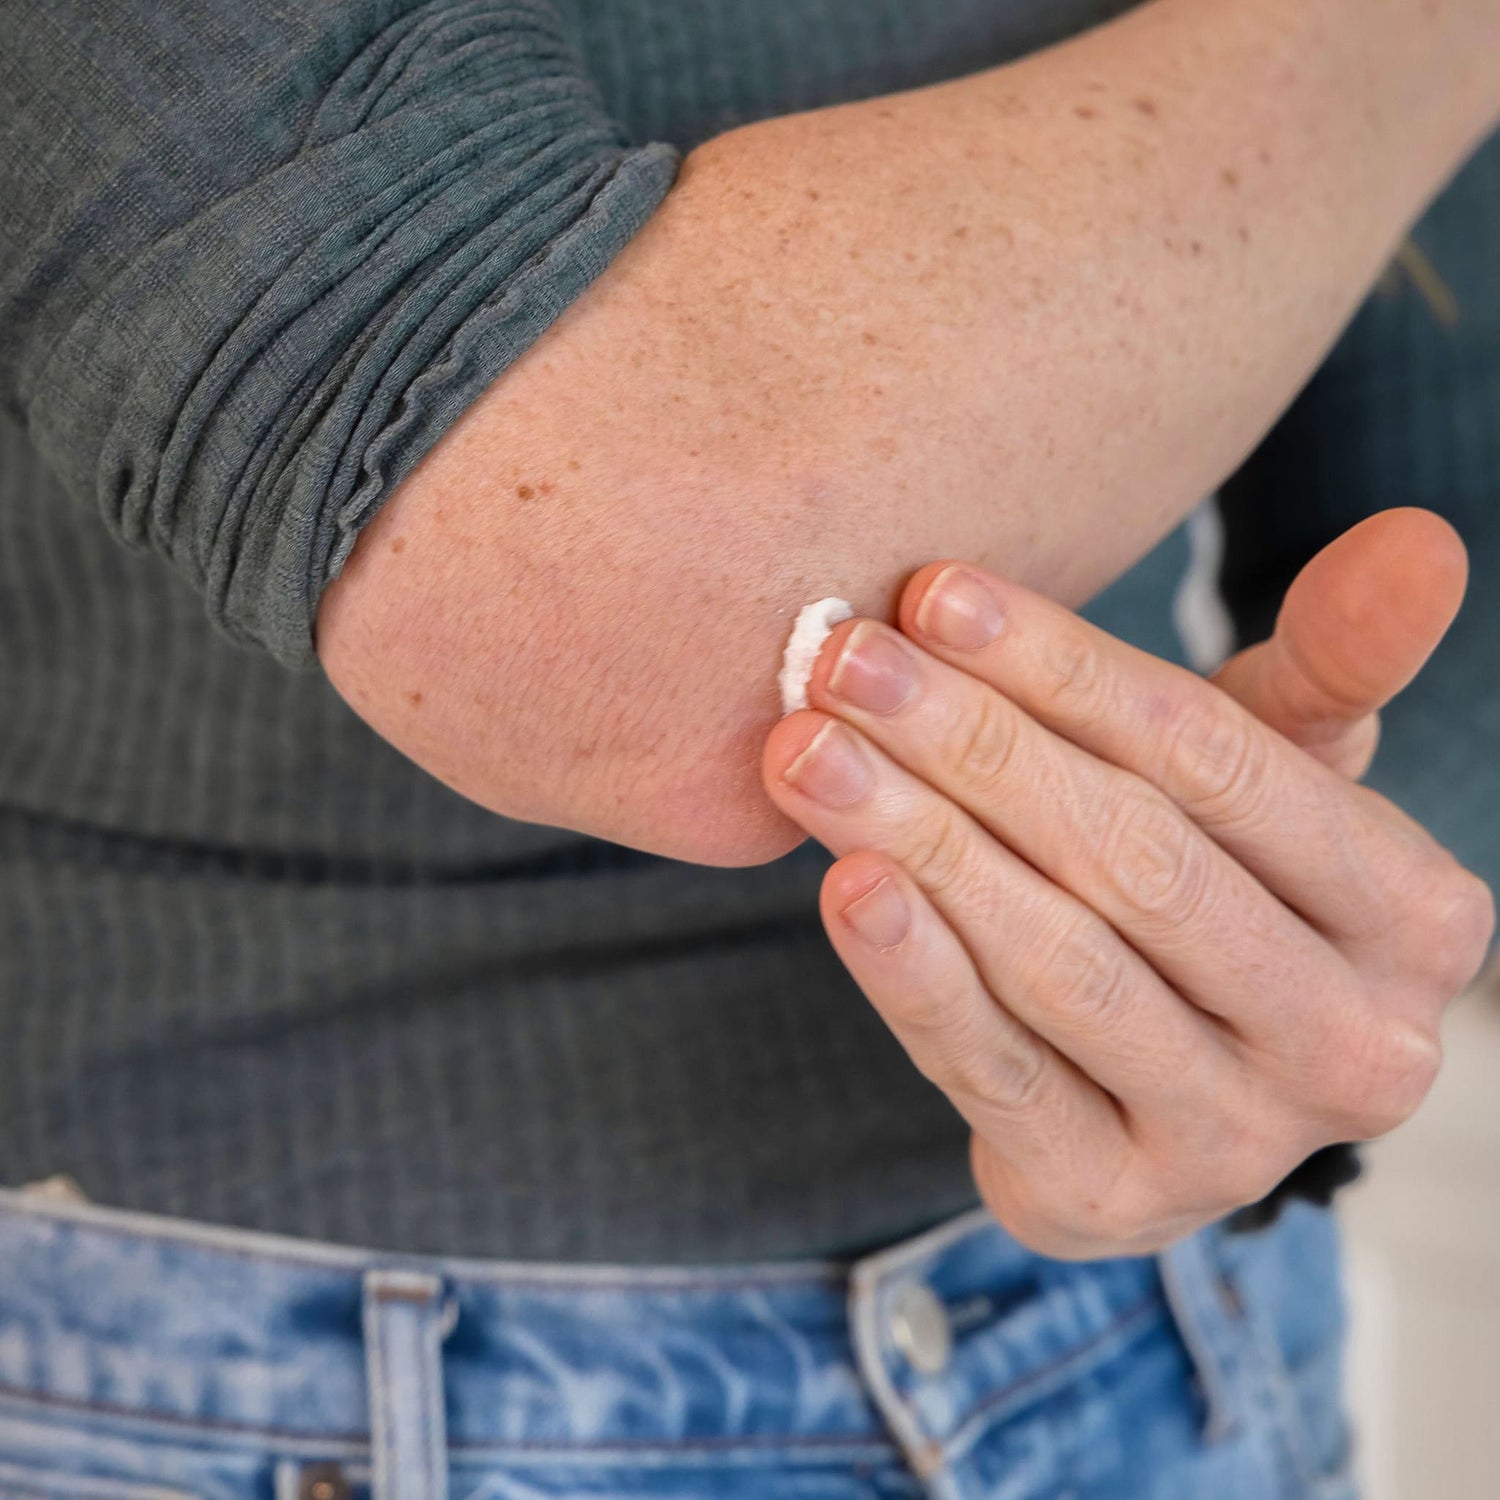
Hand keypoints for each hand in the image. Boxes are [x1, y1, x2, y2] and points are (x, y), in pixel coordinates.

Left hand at [760, 508, 1494, 1258]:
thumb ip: (1331, 663)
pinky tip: (843, 883)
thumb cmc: (1207, 884)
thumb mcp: (1276, 775)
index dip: (1069, 672)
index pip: (1222, 763)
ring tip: (808, 749)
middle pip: (1135, 862)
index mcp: (1418, 919)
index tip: (934, 593)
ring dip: (920, 842)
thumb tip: (1421, 536)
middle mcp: (1353, 1047)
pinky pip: (997, 1071)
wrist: (1152, 1078)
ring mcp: (1238, 1143)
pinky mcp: (1114, 1201)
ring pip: (1059, 963)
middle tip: (844, 660)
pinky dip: (914, 974)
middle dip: (972, 747)